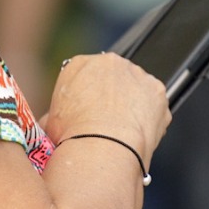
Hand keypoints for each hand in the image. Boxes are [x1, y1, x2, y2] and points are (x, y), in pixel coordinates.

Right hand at [42, 53, 171, 164]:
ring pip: (136, 90)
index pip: (84, 75)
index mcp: (79, 64)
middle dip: (112, 98)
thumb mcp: (51, 123)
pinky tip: (138, 134)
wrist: (102, 147)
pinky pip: (154, 104)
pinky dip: (149, 118)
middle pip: (113, 78)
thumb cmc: (73, 136)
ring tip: (124, 132)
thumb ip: (56, 114)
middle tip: (108, 123)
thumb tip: (53, 123)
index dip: (87, 97)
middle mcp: (109, 62)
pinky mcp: (157, 90)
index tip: (88, 112)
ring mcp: (136, 74)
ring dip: (132, 106)